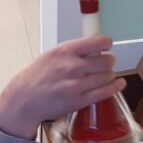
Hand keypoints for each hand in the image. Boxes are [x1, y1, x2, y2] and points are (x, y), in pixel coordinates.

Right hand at [0, 35, 121, 138]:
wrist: (24, 99)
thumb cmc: (37, 77)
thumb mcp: (52, 54)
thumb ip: (74, 51)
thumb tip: (95, 48)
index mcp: (64, 51)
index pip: (97, 42)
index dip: (106, 43)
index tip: (107, 45)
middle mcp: (72, 67)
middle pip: (106, 60)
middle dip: (109, 61)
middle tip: (107, 62)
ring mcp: (76, 85)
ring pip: (107, 76)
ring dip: (110, 75)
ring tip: (106, 75)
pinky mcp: (79, 101)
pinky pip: (105, 92)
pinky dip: (114, 87)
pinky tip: (118, 84)